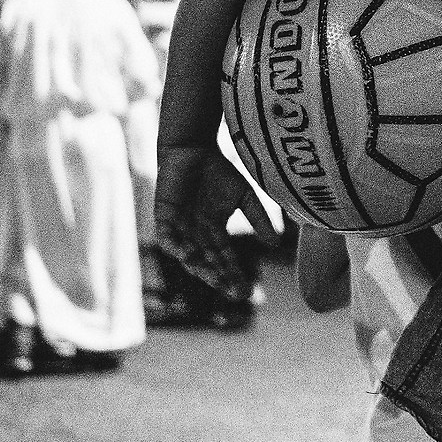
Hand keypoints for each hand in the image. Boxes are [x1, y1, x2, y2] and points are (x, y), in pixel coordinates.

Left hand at [155, 143, 272, 279]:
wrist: (194, 148)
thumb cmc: (218, 170)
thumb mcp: (245, 197)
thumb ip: (259, 220)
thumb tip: (276, 244)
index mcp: (214, 231)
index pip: (225, 259)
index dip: (235, 275)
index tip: (247, 291)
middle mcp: (196, 235)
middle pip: (209, 263)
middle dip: (221, 279)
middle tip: (234, 293)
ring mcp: (180, 227)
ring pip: (189, 255)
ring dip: (201, 268)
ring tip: (215, 280)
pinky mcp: (165, 216)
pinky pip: (167, 238)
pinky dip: (176, 247)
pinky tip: (188, 256)